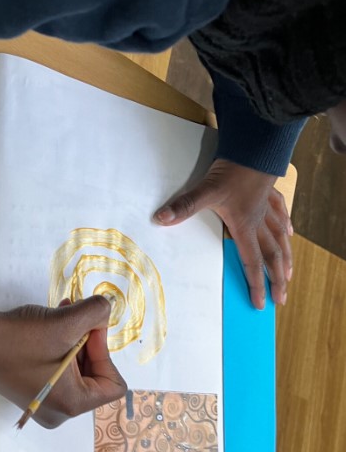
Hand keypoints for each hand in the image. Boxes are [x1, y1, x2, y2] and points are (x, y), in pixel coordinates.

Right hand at [0, 296, 126, 427]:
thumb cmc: (19, 338)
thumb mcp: (66, 322)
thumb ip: (96, 314)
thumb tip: (106, 312)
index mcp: (72, 404)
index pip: (113, 384)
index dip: (106, 352)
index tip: (88, 328)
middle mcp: (59, 412)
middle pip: (95, 377)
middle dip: (89, 343)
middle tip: (76, 317)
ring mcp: (43, 403)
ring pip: (76, 371)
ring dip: (75, 340)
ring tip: (63, 314)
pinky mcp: (30, 391)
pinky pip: (58, 371)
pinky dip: (60, 347)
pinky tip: (51, 324)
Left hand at [154, 158, 292, 308]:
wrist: (254, 148)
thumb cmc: (233, 171)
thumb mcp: (206, 190)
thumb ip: (184, 206)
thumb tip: (161, 219)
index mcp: (245, 226)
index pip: (252, 262)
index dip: (256, 284)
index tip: (261, 303)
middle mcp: (260, 221)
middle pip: (272, 256)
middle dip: (276, 279)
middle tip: (281, 298)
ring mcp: (267, 208)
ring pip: (281, 238)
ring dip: (285, 257)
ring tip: (289, 273)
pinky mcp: (269, 193)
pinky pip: (282, 214)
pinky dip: (286, 225)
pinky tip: (290, 233)